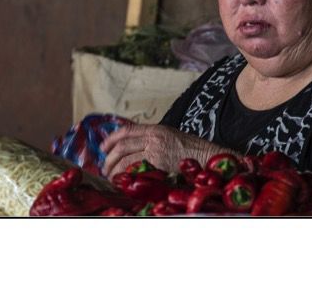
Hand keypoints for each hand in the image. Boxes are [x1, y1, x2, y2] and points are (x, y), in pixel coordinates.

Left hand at [100, 123, 227, 178]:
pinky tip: (124, 182)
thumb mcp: (172, 137)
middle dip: (109, 158)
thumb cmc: (194, 151)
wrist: (209, 158)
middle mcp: (154, 138)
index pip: (127, 130)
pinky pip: (136, 170)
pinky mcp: (159, 165)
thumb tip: (136, 149)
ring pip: (125, 159)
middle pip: (123, 146)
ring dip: (115, 169)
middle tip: (105, 168)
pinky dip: (126, 176)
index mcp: (157, 129)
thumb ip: (155, 140)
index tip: (103, 147)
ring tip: (112, 177)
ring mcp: (156, 151)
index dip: (111, 139)